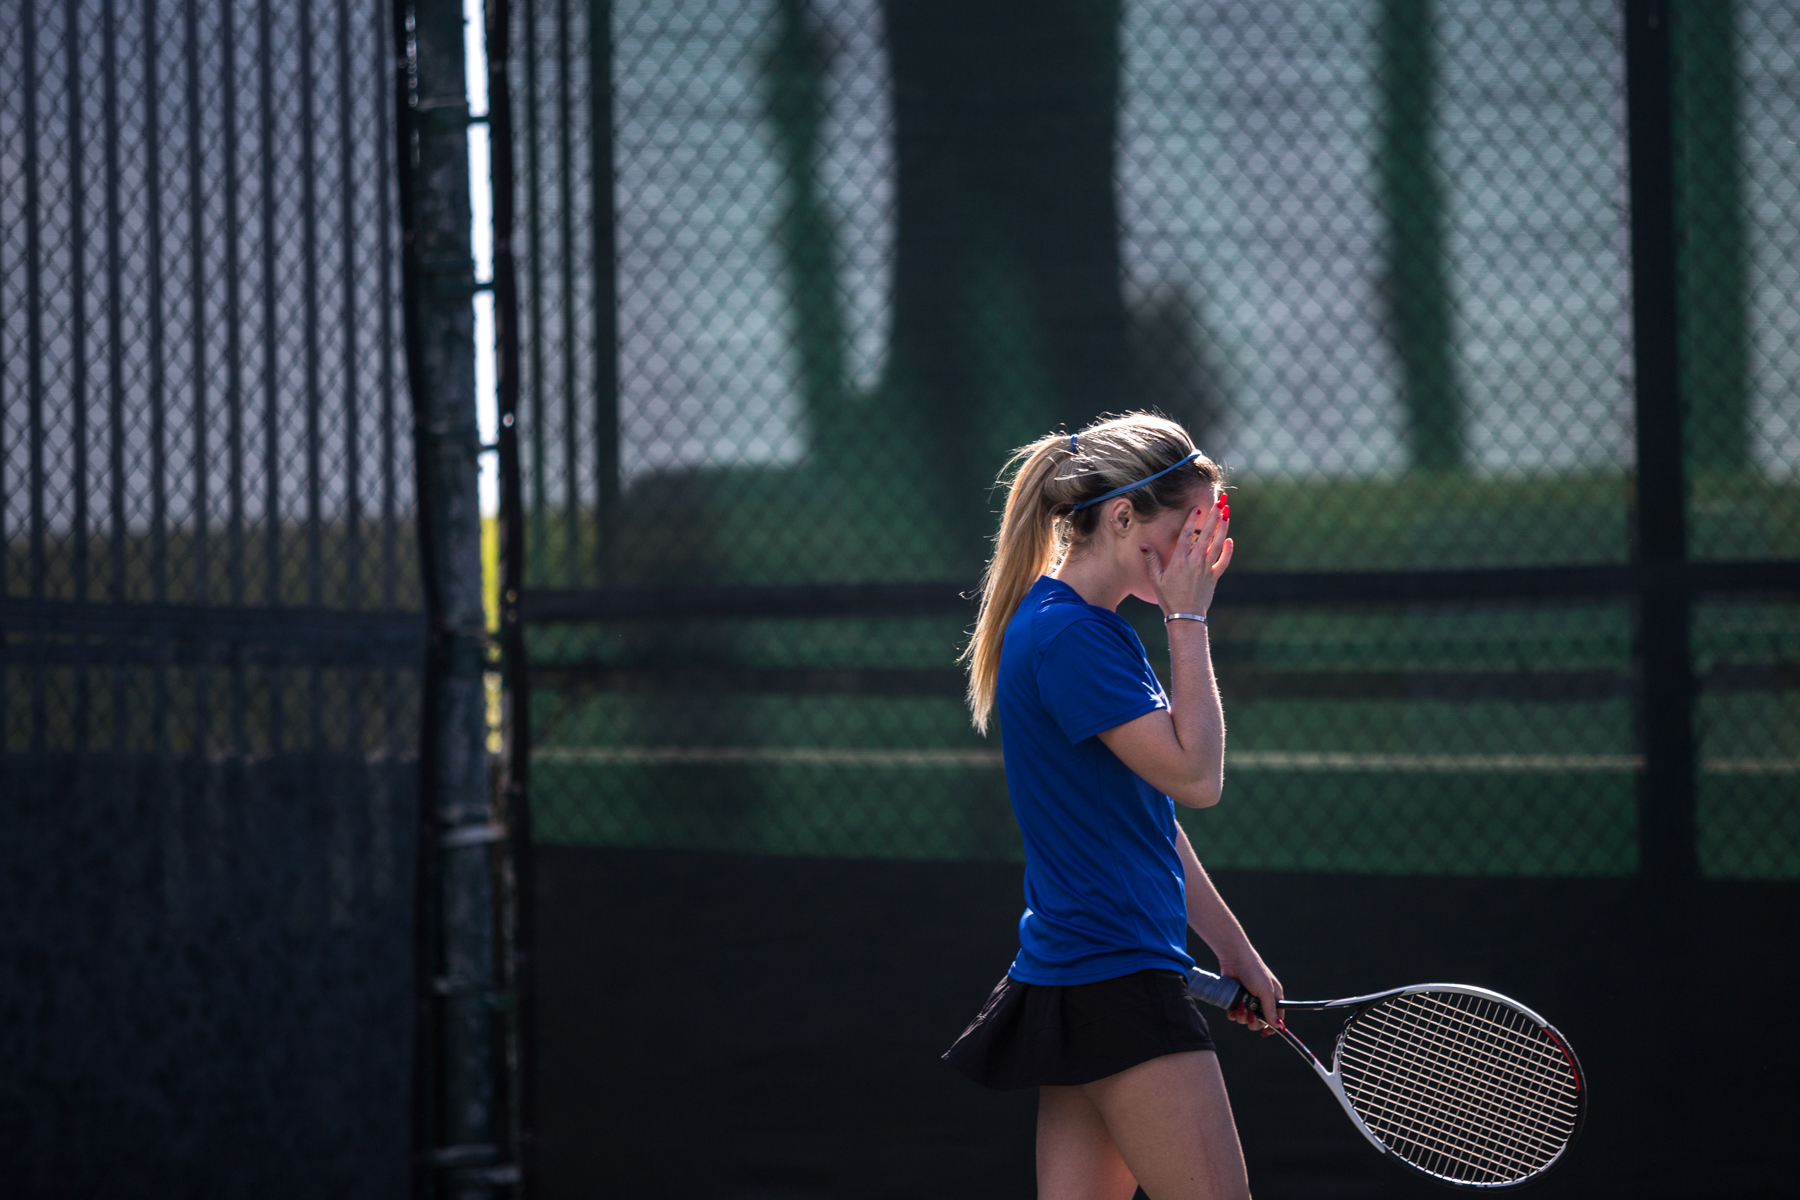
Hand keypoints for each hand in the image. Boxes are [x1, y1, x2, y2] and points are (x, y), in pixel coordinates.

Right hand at [1140, 493, 1232, 619]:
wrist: (1185, 616)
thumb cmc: (1168, 598)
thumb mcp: (1155, 579)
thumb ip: (1151, 560)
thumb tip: (1143, 544)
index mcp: (1179, 561)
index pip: (1186, 536)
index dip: (1191, 521)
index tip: (1197, 508)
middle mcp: (1194, 562)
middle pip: (1205, 535)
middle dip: (1213, 517)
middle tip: (1219, 502)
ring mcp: (1206, 569)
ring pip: (1216, 545)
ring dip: (1222, 528)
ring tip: (1226, 514)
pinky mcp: (1214, 577)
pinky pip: (1223, 561)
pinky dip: (1227, 551)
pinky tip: (1229, 540)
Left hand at [1217, 953, 1283, 1036]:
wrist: (1235, 958)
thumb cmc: (1254, 971)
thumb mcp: (1266, 991)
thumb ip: (1270, 1010)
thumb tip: (1278, 1026)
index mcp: (1273, 998)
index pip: (1276, 1018)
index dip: (1272, 1027)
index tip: (1265, 1033)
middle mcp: (1261, 1000)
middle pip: (1259, 1022)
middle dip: (1254, 1022)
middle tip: (1251, 1014)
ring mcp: (1247, 1000)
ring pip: (1245, 1019)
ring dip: (1242, 1017)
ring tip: (1241, 1006)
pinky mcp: (1235, 999)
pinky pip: (1234, 1014)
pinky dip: (1233, 1014)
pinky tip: (1233, 1009)